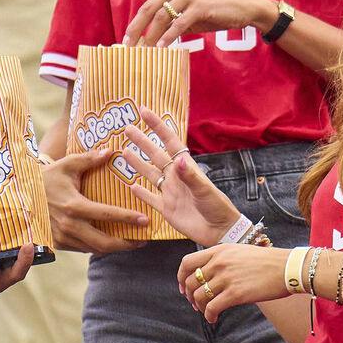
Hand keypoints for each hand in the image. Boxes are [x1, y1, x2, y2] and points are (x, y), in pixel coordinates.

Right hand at [42, 147, 147, 253]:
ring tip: (132, 242)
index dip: (128, 219)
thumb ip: (89, 158)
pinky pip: (83, 249)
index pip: (106, 215)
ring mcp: (62, 238)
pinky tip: (112, 242)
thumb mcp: (67, 164)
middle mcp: (69, 226)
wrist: (22, 195)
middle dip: (126, 244)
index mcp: (74, 206)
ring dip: (115, 248)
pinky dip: (99, 247)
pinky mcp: (58, 244)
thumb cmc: (48, 177)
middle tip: (143, 240)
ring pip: (94, 249)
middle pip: (103, 243)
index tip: (145, 220)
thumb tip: (111, 152)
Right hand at [118, 107, 242, 245]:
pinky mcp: (166, 209)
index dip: (157, 126)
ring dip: (137, 164)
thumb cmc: (217, 207)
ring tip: (123, 151)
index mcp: (186, 168)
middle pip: (155, 155)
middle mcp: (175, 177)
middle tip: (127, 129)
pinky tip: (130, 185)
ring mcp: (170, 192)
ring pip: (150, 174)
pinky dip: (141, 193)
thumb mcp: (205, 190)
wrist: (219, 231)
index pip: (169, 142)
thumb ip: (190, 176)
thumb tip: (177, 159)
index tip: (144, 112)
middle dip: (142, 141)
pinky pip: (150, 198)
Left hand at [125, 0, 272, 47]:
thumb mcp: (191, 15)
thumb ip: (172, 22)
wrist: (245, 6)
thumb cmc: (217, 11)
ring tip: (143, 51)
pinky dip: (169, 36)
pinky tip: (162, 47)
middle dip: (136, 29)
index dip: (136, 23)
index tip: (126, 40)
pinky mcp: (201, 6)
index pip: (148, 5)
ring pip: (162, 16)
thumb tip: (152, 38)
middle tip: (127, 47)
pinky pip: (180, 23)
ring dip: (151, 35)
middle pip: (150, 9)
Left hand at [178, 243, 293, 322]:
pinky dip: (209, 316)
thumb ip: (222, 260)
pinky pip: (212, 308)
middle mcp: (219, 262)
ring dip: (200, 307)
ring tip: (207, 312)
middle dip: (191, 296)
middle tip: (197, 304)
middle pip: (191, 282)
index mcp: (219, 251)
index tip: (185, 288)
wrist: (287, 268)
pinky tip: (214, 319)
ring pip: (199, 297)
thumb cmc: (267, 262)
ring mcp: (226, 278)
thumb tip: (209, 276)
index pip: (188, 263)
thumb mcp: (240, 252)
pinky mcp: (235, 294)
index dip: (181, 278)